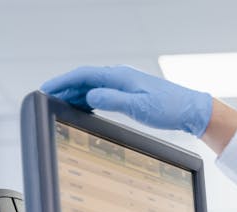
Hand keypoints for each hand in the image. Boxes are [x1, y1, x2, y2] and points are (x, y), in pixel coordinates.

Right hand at [41, 66, 213, 136]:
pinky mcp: (130, 92)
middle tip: (48, 98)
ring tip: (60, 103)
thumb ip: (112, 100)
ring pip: (93, 86)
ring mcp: (125, 84)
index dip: (62, 82)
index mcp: (119, 77)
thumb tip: (89, 97)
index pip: (83, 75)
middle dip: (64, 87)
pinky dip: (89, 98)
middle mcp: (120, 77)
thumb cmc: (168, 108)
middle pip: (84, 79)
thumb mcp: (138, 107)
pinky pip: (102, 92)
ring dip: (75, 93)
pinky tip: (84, 106)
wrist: (190, 110)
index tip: (46, 89)